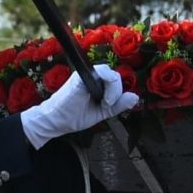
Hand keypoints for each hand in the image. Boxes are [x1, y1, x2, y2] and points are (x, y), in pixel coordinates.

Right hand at [20, 64, 138, 147]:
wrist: (57, 121)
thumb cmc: (75, 116)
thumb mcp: (103, 112)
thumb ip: (118, 105)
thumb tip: (136, 97)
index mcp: (98, 83)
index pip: (116, 82)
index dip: (117, 95)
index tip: (108, 107)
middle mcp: (93, 76)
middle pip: (116, 78)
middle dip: (116, 95)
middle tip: (105, 106)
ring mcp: (87, 75)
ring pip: (112, 75)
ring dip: (113, 91)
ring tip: (104, 104)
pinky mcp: (82, 76)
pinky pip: (103, 71)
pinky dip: (108, 83)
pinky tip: (103, 98)